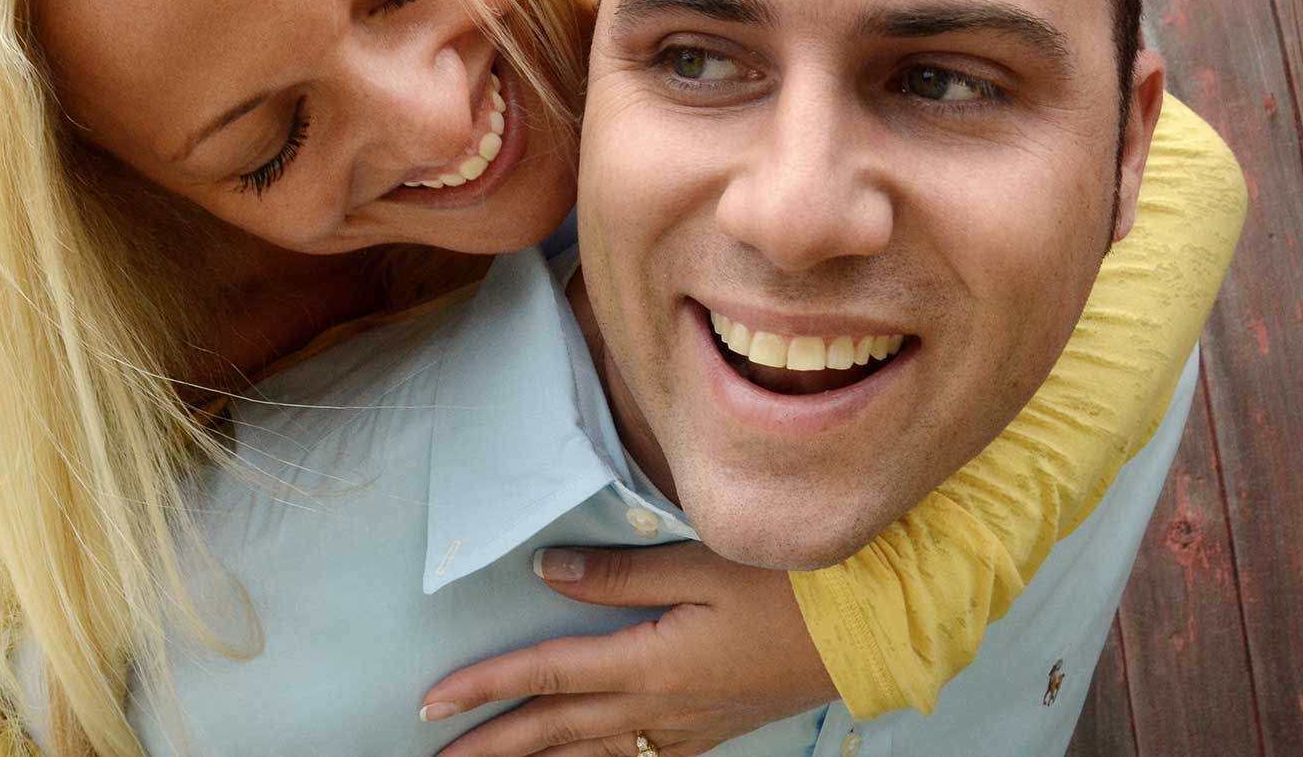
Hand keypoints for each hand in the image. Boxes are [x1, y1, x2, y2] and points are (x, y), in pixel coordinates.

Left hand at [421, 542, 836, 756]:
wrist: (871, 633)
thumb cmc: (792, 589)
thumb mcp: (705, 565)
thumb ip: (620, 575)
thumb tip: (547, 571)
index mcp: (651, 665)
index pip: (547, 677)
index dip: (484, 688)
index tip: (431, 702)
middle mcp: (659, 711)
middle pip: (556, 734)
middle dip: (490, 748)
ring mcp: (685, 732)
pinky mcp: (708, 735)